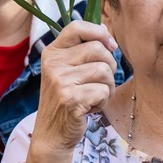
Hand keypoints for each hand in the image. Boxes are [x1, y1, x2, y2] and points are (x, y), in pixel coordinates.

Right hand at [32, 21, 116, 155]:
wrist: (52, 135)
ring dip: (108, 87)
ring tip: (94, 97)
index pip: (77, 27)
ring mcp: (60, 82)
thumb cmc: (66, 100)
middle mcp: (53, 64)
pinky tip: (90, 108)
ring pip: (104, 71)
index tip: (110, 46)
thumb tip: (105, 29)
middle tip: (101, 82)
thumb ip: (83, 49)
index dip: (99, 33)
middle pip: (98, 49)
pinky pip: (103, 91)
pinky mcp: (70, 99)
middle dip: (109, 66)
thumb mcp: (68, 71)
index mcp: (52, 53)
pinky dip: (103, 102)